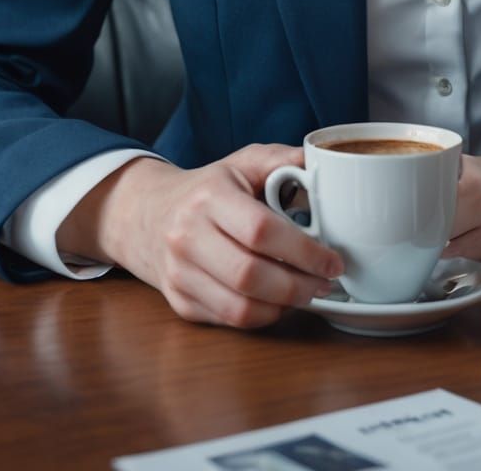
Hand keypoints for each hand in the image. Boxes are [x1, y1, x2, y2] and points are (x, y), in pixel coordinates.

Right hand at [57, 145, 343, 328]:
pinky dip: (262, 316)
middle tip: (326, 282)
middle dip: (298, 285)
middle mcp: (187, 237)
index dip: (303, 251)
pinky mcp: (180, 302)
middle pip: (250, 275)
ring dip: (284, 307)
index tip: (332, 259)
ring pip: (239, 307)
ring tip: (308, 293)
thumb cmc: (207, 189)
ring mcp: (179, 274)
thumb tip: (322, 164)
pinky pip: (229, 320)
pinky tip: (280, 301)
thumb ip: (282, 160)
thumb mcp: (242, 163)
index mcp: (209, 197)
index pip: (261, 230)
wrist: (148, 215)